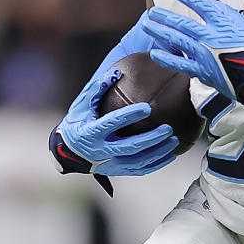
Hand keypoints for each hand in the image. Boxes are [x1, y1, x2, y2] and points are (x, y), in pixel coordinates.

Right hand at [51, 67, 178, 183]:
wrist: (70, 152)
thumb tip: (117, 73)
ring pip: (137, 162)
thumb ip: (98, 89)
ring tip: (174, 140)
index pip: (111, 124)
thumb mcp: (82, 105)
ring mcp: (110, 164)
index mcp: (90, 133)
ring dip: (157, 152)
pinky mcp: (118, 171)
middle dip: (150, 139)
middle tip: (167, 128)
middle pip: (128, 148)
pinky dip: (157, 163)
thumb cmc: (79, 122)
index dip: (129, 116)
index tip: (147, 108)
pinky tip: (171, 154)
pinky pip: (140, 170)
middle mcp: (100, 151)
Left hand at [141, 0, 243, 107]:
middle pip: (181, 23)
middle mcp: (209, 35)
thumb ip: (228, 13)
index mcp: (221, 22)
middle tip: (152, 12)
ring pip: (176, 40)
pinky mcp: (202, 70)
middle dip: (164, 16)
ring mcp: (203, 53)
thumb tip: (213, 3)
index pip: (198, 4)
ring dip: (160, 32)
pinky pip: (180, 63)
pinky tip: (155, 53)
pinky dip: (166, 58)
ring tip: (148, 26)